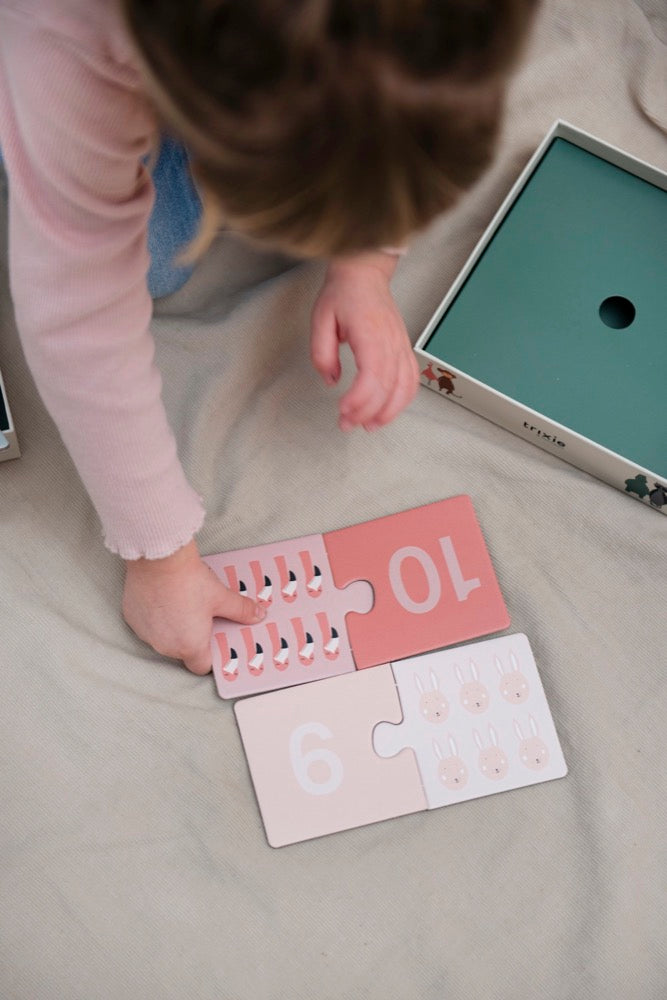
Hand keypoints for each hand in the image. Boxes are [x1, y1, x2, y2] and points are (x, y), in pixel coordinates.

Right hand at [122, 539, 264, 673]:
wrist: (158, 559)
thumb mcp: (221, 597)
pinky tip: (164, 598)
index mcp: (189, 647)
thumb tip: (259, 615)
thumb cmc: (189, 581)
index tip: (215, 641)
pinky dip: (156, 616)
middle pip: (182, 650)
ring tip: (184, 604)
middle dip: (192, 637)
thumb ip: (241, 610)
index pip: (200, 667)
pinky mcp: (132, 618)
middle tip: (202, 616)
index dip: (210, 656)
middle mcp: (164, 646)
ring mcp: (145, 633)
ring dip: (172, 627)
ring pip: (163, 637)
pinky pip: (147, 624)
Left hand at [310, 251, 418, 430]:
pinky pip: (412, 379)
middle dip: (367, 413)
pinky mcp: (403, 348)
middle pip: (387, 389)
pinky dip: (403, 399)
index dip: (358, 401)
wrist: (365, 273)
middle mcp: (391, 342)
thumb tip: (331, 380)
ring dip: (389, 412)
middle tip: (347, 424)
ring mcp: (401, 346)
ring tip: (370, 425)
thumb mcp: (320, 320)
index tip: (342, 411)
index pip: (372, 378)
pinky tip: (389, 410)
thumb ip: (322, 353)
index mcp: (371, 335)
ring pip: (404, 388)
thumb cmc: (344, 292)